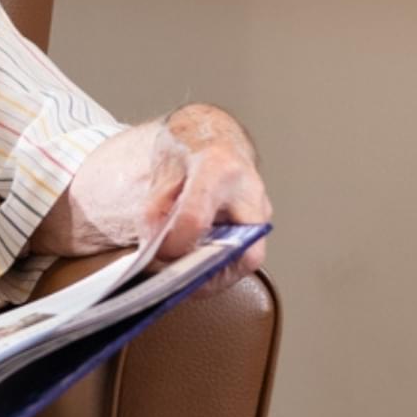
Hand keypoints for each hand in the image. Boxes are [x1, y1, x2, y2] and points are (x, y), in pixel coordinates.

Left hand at [144, 109, 271, 293]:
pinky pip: (245, 256)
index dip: (173, 243)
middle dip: (208, 272)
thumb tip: (154, 246)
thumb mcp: (162, 171)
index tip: (157, 252)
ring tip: (186, 277)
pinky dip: (221, 267)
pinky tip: (197, 267)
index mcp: (217, 169)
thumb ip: (155, 209)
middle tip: (180, 280)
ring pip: (247, 258)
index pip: (195, 219)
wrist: (214, 136)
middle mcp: (248, 190)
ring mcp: (261, 208)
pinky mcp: (261, 223)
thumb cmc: (189, 150)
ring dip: (215, 274)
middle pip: (240, 250)